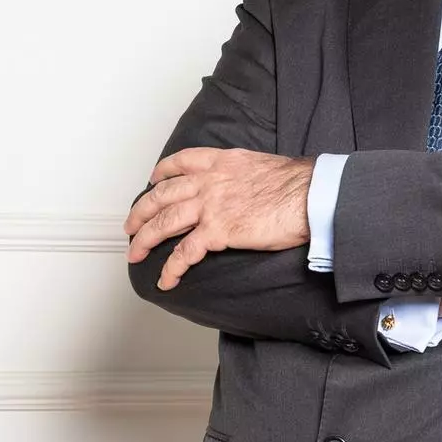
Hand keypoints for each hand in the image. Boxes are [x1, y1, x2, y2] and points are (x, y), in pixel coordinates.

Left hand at [123, 148, 314, 289]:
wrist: (311, 195)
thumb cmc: (297, 184)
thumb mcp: (261, 167)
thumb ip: (242, 175)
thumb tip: (244, 187)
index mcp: (222, 162)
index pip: (181, 162)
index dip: (161, 173)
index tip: (153, 181)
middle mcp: (209, 181)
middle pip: (162, 195)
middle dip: (141, 212)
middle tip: (131, 226)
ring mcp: (211, 206)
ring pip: (164, 222)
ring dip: (145, 239)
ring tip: (135, 254)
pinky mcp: (218, 231)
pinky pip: (185, 252)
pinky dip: (171, 268)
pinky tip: (166, 279)